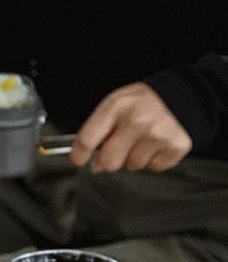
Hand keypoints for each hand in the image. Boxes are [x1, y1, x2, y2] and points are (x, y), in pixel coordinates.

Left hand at [71, 83, 192, 172]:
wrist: (183, 93)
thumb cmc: (144, 101)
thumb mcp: (116, 104)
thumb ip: (99, 129)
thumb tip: (93, 162)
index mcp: (117, 107)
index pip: (87, 140)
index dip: (79, 155)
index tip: (79, 159)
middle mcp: (137, 120)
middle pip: (109, 161)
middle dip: (110, 159)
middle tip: (119, 146)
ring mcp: (158, 134)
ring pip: (133, 166)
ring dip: (135, 157)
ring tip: (143, 139)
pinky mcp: (176, 146)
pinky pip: (155, 167)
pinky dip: (155, 159)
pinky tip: (157, 143)